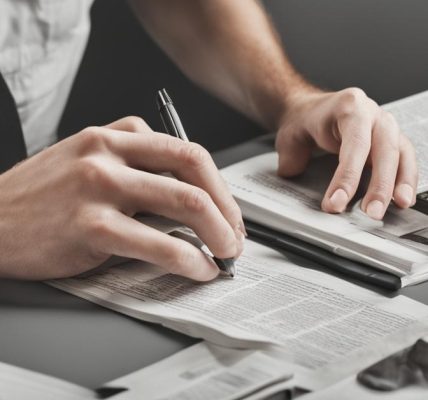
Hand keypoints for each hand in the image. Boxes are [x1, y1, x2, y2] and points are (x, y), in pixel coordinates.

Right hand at [0, 117, 244, 280]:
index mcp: (113, 136)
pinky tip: (199, 268)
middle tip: (236, 234)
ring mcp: (99, 187)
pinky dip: (188, 258)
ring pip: (184, 202)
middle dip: (227, 207)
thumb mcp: (89, 162)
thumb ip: (135, 168)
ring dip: (218, 232)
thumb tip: (187, 196)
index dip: (219, 184)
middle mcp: (108, 153)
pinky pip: (157, 242)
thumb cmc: (42, 196)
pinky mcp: (90, 226)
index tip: (228, 210)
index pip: (187, 151)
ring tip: (226, 253)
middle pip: (194, 171)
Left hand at [275, 87, 417, 219]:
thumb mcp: (290, 134)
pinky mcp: (391, 139)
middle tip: (370, 212)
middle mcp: (373, 114)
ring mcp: (385, 126)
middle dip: (379, 184)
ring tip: (396, 207)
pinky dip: (405, 179)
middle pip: (384, 149)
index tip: (337, 202)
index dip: (347, 176)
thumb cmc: (306, 120)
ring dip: (399, 183)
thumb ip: (290, 155)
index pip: (354, 144)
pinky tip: (402, 199)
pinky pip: (405, 159)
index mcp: (349, 107)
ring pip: (401, 154)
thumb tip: (291, 174)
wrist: (313, 108)